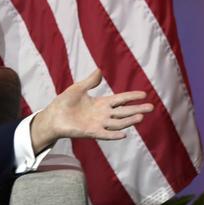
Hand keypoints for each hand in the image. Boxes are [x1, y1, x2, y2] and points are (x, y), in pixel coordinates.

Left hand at [30, 69, 154, 153]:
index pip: (121, 99)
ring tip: (141, 117)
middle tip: (151, 107)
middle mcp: (103, 114)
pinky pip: (105, 134)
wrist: (53, 117)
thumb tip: (99, 69)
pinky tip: (123, 134)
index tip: (144, 94)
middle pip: (124, 112)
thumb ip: (90, 81)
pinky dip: (113, 135)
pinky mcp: (91, 132)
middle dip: (137, 109)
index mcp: (101, 103)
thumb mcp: (78, 88)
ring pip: (118, 123)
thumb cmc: (64, 102)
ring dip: (129, 121)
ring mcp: (98, 124)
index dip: (132, 96)